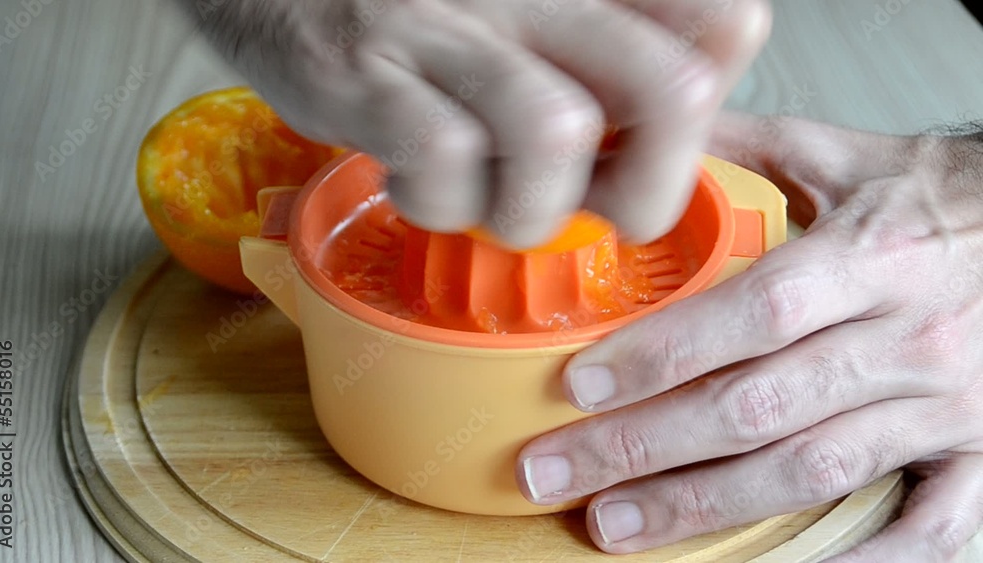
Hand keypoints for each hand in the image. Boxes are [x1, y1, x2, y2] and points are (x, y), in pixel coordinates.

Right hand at [180, 0, 768, 246]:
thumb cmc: (424, 18)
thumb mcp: (528, 19)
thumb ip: (612, 60)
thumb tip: (681, 124)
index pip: (722, 19)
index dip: (712, 93)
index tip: (649, 140)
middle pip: (670, 88)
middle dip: (650, 189)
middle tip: (600, 211)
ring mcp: (450, 30)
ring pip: (556, 133)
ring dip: (530, 209)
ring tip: (491, 204)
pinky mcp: (371, 74)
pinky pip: (443, 160)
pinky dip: (440, 204)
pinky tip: (417, 186)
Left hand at [517, 112, 982, 560]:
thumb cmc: (946, 201)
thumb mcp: (848, 157)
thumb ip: (747, 145)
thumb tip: (647, 139)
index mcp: (874, 257)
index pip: (753, 313)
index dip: (662, 354)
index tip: (581, 385)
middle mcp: (910, 337)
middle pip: (758, 405)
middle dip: (643, 446)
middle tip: (557, 472)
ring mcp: (948, 406)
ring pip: (812, 470)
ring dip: (704, 505)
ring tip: (617, 524)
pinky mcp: (982, 455)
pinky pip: (927, 531)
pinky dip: (857, 562)